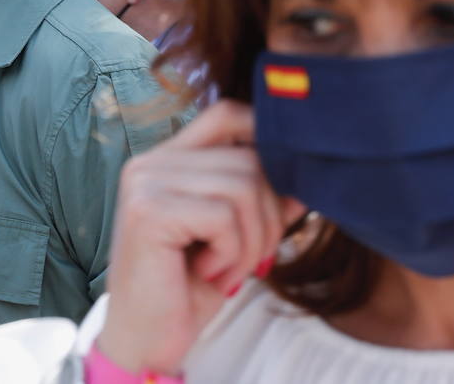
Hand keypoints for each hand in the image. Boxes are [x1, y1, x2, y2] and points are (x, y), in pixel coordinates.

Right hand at [96, 101, 304, 375]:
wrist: (145, 340)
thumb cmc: (187, 288)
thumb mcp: (235, 238)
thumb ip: (262, 200)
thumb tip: (308, 176)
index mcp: (167, 159)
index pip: (227, 114)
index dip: (265, 136)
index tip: (286, 189)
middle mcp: (150, 162)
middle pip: (248, 159)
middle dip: (269, 216)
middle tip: (252, 258)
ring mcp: (145, 182)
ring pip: (243, 187)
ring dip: (252, 241)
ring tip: (227, 268)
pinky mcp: (148, 211)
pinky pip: (224, 217)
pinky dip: (232, 253)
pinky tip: (210, 272)